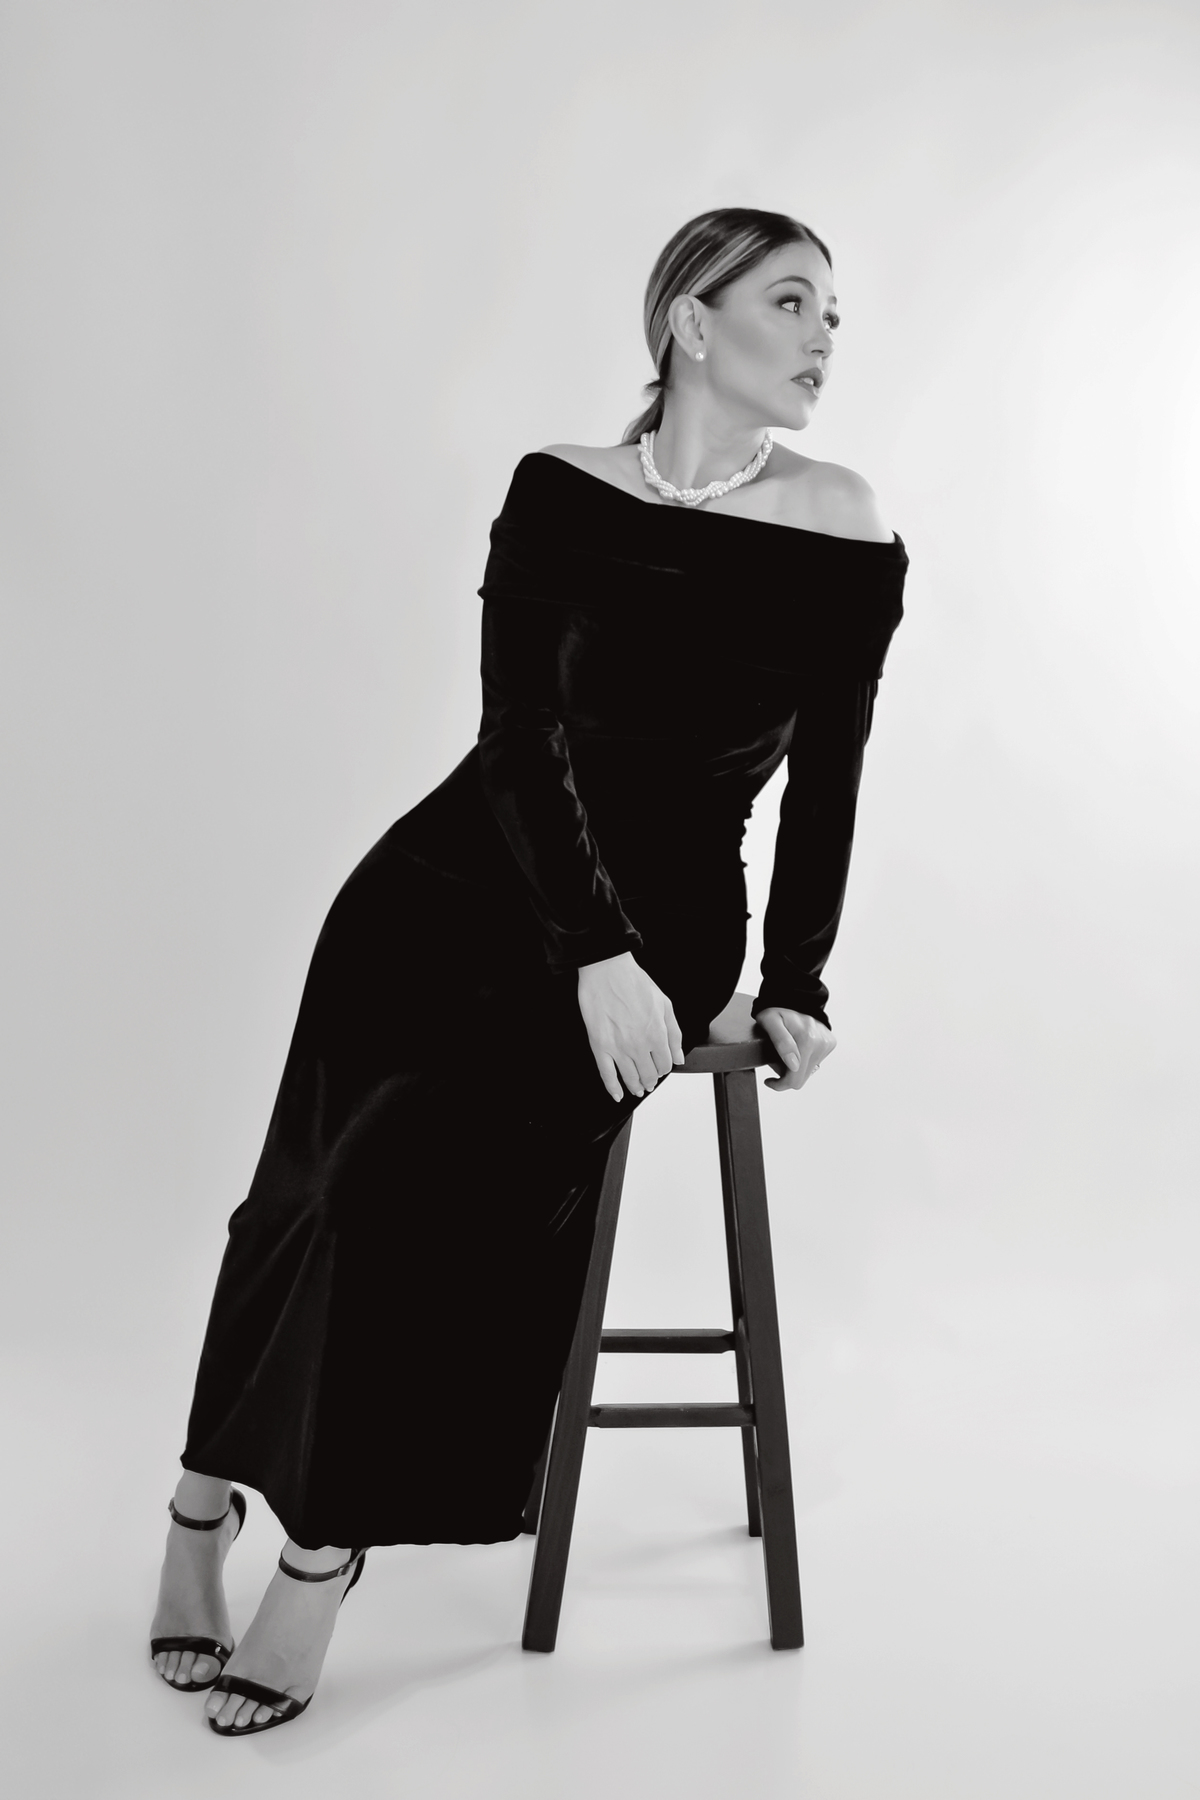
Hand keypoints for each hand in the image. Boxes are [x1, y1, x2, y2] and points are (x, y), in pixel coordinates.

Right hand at [577, 952, 684, 1102]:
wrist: (607, 970)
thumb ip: (675, 1033)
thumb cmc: (634, 982)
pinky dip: (613, 1088)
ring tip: (638, 1088)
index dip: (664, 1068)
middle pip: (649, 1075)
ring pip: (630, 1078)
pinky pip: (606, 1075)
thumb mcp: (664, 1004)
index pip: (665, 1064)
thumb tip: (679, 1058)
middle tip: (649, 1080)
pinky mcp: (600, 1046)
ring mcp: (618, 1048)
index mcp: (657, 1034)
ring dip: (636, 1086)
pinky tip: (617, 1094)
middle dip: (651, 1080)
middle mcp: (639, 1045)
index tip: (660, 1067)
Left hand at [755, 1006, 835, 1092]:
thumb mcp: (769, 1022)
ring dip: (796, 1067)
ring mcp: (827, 1043)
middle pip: (802, 1078)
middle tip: (776, 1062)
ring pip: (809, 1071)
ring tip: (787, 1053)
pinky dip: (805, 1060)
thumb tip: (793, 1065)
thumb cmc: (776, 1011)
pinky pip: (816, 1062)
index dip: (779, 1084)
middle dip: (787, 1075)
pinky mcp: (831, 1043)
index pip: (795, 1079)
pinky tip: (798, 1048)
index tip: (769, 1081)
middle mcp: (820, 1042)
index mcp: (806, 1040)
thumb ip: (781, 1043)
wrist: (793, 997)